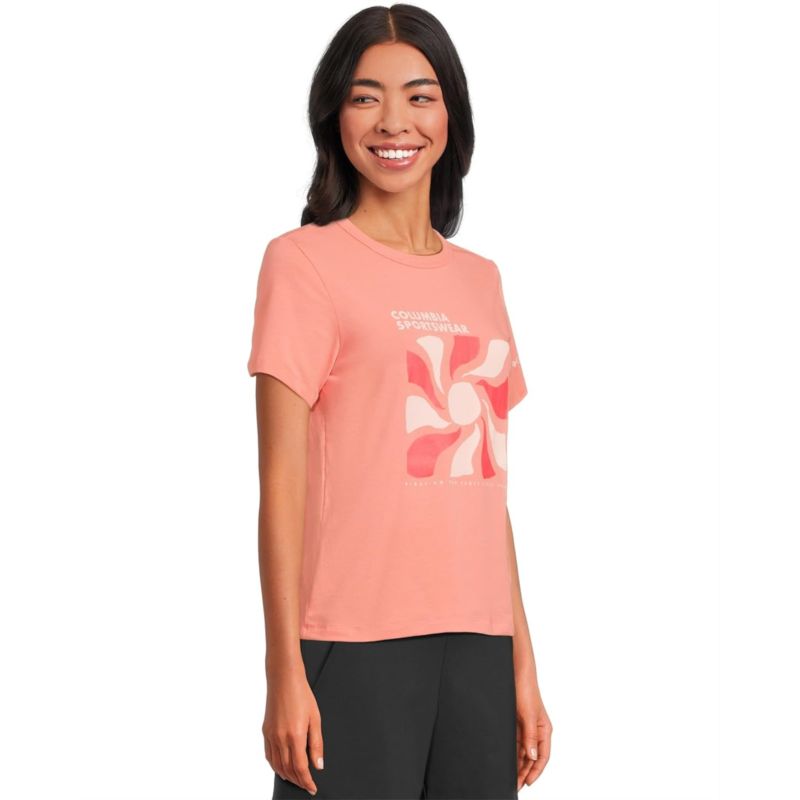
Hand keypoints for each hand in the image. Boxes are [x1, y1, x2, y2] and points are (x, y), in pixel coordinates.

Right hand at [263, 668, 324, 794]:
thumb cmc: (302, 695)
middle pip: (288, 770)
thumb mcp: (315, 718)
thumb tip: (318, 765)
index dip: (307, 781)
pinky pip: (269, 755)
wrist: (284, 679)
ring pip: (277, 765)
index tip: (312, 788)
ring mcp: (271, 735)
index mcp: (295, 736)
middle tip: (306, 785)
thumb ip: (316, 744)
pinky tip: (282, 767)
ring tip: (296, 780)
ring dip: (287, 776)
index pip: (300, 768)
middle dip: (298, 781)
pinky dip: (275, 766)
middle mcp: (280, 738)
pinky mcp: (265, 731)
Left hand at [515, 667, 552, 790]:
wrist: (515, 673)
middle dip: (525, 771)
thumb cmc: (526, 690)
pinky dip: (512, 752)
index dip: (536, 770)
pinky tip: (506, 760)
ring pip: (522, 751)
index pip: (542, 756)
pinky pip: (514, 742)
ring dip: (518, 764)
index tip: (528, 782)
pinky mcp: (515, 723)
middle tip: (516, 784)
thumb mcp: (530, 715)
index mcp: (544, 729)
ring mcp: (525, 728)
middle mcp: (535, 730)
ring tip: (510, 777)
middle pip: (532, 757)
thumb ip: (531, 736)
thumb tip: (532, 756)